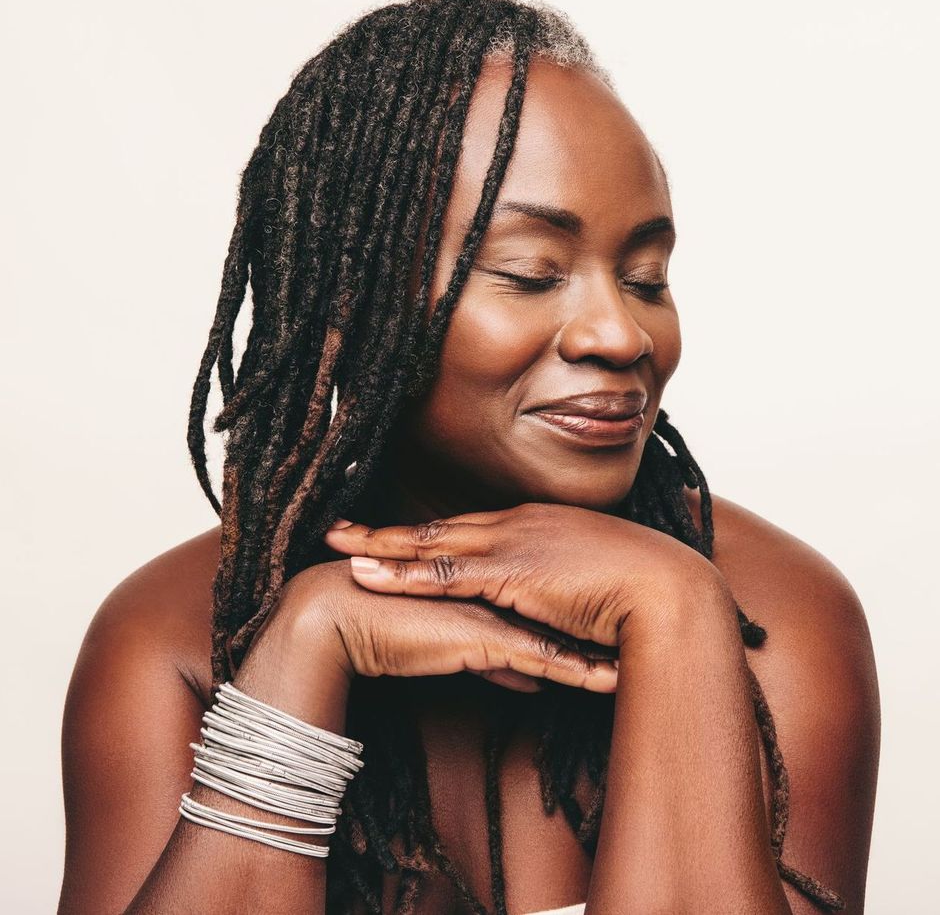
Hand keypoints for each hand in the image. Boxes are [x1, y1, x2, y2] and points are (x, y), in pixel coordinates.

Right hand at [276, 558, 620, 694]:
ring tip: (643, 661)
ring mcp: (493, 610)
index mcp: (487, 583)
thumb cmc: (383, 626)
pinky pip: (542, 657)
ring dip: (603, 647)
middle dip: (605, 623)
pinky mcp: (482, 635)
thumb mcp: (449, 646)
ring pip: (563, 631)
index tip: (624, 623)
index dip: (587, 611)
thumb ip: (492, 657)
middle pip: (563, 606)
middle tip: (647, 633)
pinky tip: (609, 684)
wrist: (337, 617)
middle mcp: (496, 589)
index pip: (547, 598)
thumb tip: (526, 677)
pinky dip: (578, 671)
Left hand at [322, 502, 722, 649]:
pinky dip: (402, 574)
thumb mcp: (595, 576)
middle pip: (439, 528)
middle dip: (388, 529)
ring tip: (338, 544)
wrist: (670, 591)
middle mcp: (517, 525)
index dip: (427, 532)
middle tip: (342, 525)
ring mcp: (512, 544)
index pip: (468, 527)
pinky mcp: (511, 572)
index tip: (395, 533)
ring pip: (430, 544)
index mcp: (535, 524)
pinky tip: (368, 574)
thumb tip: (556, 595)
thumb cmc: (643, 588)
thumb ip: (566, 579)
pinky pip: (444, 574)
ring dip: (380, 546)